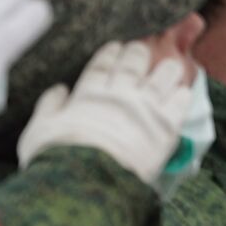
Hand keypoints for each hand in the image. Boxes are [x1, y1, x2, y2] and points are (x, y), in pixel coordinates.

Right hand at [17, 41, 192, 183]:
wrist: (90, 179)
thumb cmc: (57, 157)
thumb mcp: (39, 130)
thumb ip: (49, 106)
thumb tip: (60, 89)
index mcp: (87, 95)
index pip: (100, 67)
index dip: (109, 54)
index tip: (116, 46)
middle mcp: (118, 96)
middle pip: (132, 67)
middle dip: (137, 55)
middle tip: (142, 48)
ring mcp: (144, 109)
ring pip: (160, 81)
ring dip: (166, 71)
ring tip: (173, 65)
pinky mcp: (165, 128)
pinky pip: (178, 107)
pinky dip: (182, 97)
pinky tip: (185, 92)